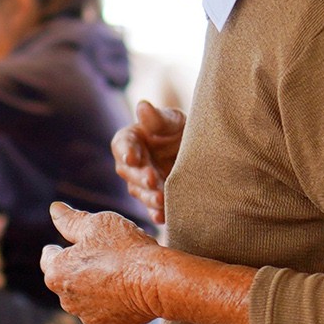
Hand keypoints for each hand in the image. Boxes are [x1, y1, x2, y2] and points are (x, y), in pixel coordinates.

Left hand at [40, 202, 161, 323]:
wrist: (156, 282)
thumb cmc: (124, 249)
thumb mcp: (96, 223)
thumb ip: (70, 219)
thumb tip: (54, 208)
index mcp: (57, 272)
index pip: (49, 257)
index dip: (60, 247)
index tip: (73, 244)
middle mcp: (66, 299)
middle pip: (67, 278)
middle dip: (80, 267)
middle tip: (101, 253)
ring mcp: (88, 315)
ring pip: (86, 296)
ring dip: (95, 284)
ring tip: (118, 269)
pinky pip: (106, 309)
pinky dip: (112, 299)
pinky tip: (128, 286)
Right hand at [111, 100, 184, 224]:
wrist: (201, 150)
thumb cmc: (179, 129)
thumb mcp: (173, 120)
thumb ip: (158, 118)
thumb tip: (142, 106)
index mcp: (130, 139)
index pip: (122, 145)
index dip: (126, 151)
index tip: (132, 157)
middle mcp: (132, 163)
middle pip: (129, 172)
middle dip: (140, 177)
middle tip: (151, 180)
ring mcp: (142, 183)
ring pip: (140, 192)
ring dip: (149, 197)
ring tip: (160, 200)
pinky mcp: (155, 199)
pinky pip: (152, 208)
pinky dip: (156, 213)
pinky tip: (162, 217)